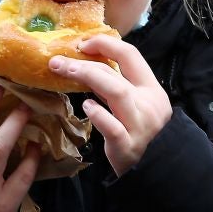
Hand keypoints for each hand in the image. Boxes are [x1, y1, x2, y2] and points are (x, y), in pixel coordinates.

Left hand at [48, 35, 171, 175]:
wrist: (155, 167)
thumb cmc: (138, 131)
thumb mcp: (134, 104)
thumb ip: (115, 86)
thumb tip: (84, 64)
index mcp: (152, 89)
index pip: (131, 55)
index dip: (106, 44)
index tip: (82, 44)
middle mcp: (150, 104)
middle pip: (118, 74)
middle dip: (85, 63)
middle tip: (57, 61)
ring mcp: (141, 126)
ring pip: (118, 93)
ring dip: (88, 78)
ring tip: (64, 73)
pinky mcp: (128, 146)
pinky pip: (113, 127)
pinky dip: (99, 115)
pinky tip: (87, 107)